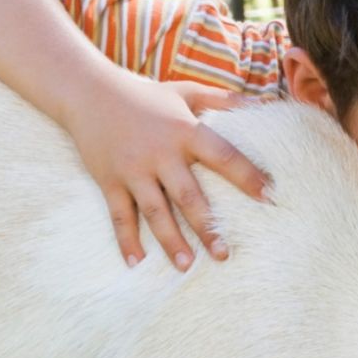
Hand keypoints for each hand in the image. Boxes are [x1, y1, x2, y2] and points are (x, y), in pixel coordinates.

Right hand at [66, 74, 270, 270]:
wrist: (88, 92)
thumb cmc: (146, 95)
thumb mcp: (186, 91)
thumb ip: (222, 99)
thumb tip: (261, 104)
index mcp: (185, 131)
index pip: (223, 156)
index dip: (247, 176)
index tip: (269, 198)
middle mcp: (160, 154)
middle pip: (189, 196)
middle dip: (207, 227)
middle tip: (224, 255)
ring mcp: (133, 170)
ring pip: (155, 212)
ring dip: (171, 241)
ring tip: (187, 266)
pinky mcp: (109, 181)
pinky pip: (120, 216)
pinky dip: (126, 241)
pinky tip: (136, 263)